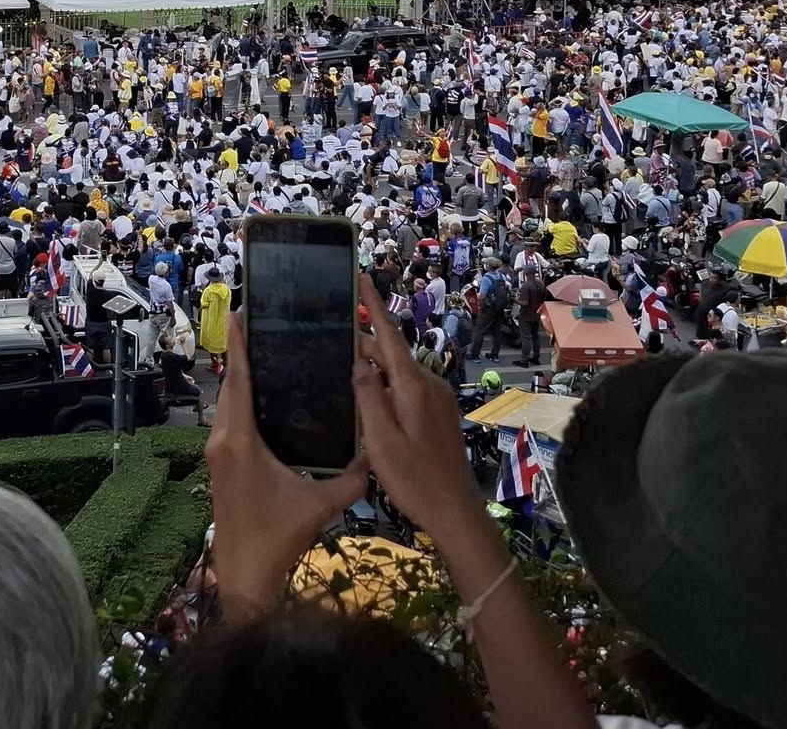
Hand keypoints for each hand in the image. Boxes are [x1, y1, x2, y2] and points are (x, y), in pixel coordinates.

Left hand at [205, 310, 365, 616]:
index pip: (237, 380)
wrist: (243, 573)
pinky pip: (229, 420)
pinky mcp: (220, 464)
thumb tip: (377, 452)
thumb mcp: (320, 505)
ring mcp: (217, 452)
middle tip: (263, 325)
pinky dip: (242, 402)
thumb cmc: (277, 536)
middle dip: (242, 355)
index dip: (238, 346)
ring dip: (241, 379)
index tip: (239, 313)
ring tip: (265, 354)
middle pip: (230, 386)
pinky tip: (263, 398)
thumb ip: (352, 478)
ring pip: (228, 404)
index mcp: (239, 440)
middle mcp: (222, 439)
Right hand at [354, 274, 481, 533]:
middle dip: (365, 342)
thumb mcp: (380, 439)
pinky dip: (387, 385)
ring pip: (399, 372)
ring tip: (344, 369)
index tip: (361, 275)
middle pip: (392, 352)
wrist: (455, 510)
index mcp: (413, 385)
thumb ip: (367, 396)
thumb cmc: (413, 478)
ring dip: (374, 368)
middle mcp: (429, 384)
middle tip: (332, 337)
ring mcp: (438, 399)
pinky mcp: (439, 414)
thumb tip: (359, 361)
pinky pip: (408, 388)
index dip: (374, 304)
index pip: (389, 334)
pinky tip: (369, 400)